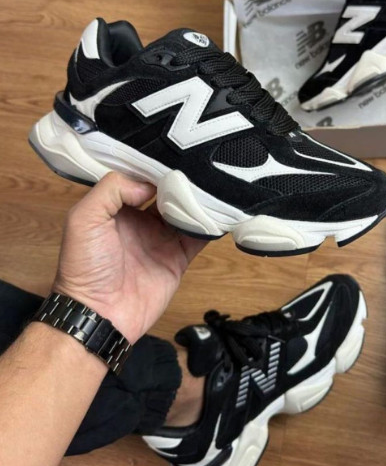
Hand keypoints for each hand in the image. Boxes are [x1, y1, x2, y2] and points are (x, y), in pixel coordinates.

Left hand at [53, 172, 205, 342]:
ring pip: (186, 212)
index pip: (140, 179)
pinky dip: (211, 226)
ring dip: (199, 200)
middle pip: (167, 194)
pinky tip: (222, 211)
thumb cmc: (85, 266)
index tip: (175, 152)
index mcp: (117, 208)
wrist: (100, 314)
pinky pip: (198, 238)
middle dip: (182, 180)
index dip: (156, 167)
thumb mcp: (84, 219)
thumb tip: (148, 185)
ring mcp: (161, 240)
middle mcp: (141, 221)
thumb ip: (111, 190)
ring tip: (217, 182)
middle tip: (202, 163)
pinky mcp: (178, 259)